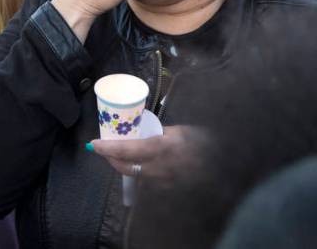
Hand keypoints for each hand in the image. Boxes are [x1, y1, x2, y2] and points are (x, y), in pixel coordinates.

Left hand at [90, 125, 204, 180]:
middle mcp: (161, 168)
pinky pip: (147, 178)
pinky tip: (135, 160)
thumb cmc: (201, 140)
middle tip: (101, 148)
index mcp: (162, 148)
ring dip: (123, 164)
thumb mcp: (178, 130)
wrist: (222, 160)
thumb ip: (157, 133)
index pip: (127, 150)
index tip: (94, 144)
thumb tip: (138, 134)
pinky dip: (137, 168)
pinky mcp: (168, 187)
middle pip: (126, 167)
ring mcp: (165, 181)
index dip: (108, 148)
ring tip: (114, 152)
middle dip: (111, 158)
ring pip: (135, 174)